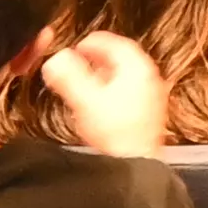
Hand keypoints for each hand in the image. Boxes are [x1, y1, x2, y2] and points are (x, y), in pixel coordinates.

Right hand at [35, 30, 171, 158]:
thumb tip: (55, 59)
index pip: (117, 44)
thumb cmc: (116, 134)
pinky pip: (129, 94)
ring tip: (87, 81)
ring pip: (126, 77)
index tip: (79, 46)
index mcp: (137, 69)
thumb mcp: (85, 99)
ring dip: (105, 75)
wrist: (134, 165)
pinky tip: (99, 103)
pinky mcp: (148, 116)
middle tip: (81, 59)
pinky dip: (113, 91)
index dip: (94, 42)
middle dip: (99, 58)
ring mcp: (152, 98)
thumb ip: (68, 76)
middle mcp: (149, 80)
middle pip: (123, 59)